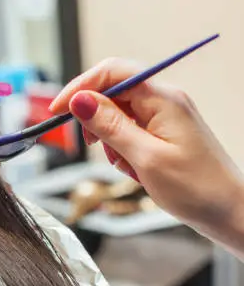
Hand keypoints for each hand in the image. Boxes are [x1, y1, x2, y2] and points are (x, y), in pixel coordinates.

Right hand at [50, 58, 243, 249]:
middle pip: (112, 93)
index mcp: (163, 99)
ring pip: (117, 116)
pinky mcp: (162, 132)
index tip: (58, 110)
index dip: (80, 87)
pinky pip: (129, 132)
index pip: (112, 73)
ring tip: (126, 166)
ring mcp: (164, 116)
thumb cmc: (196, 189)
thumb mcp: (145, 158)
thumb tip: (79, 100)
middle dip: (96, 120)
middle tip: (92, 146)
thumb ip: (110, 126)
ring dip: (110, 140)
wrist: (228, 212)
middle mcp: (164, 101)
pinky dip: (122, 149)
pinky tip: (134, 169)